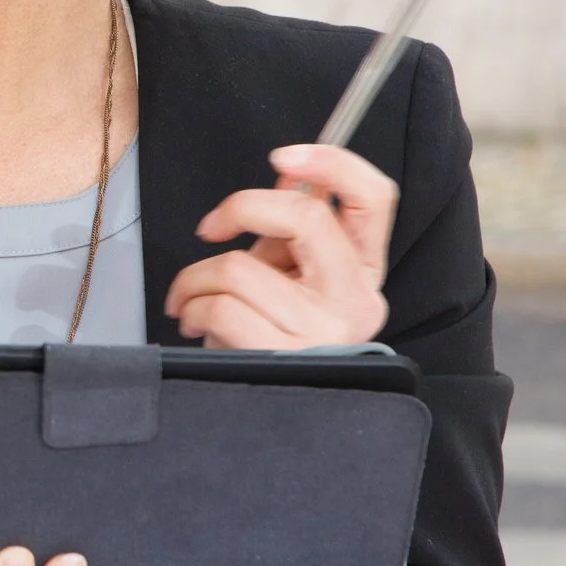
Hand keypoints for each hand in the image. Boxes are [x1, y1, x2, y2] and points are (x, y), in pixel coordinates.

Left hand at [162, 143, 393, 348]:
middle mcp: (355, 300)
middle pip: (306, 217)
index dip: (332, 162)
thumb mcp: (289, 272)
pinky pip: (220, 306)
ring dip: (195, 278)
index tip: (283, 154)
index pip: (374, 198)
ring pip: (239, 267)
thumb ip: (291, 224)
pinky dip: (192, 307)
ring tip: (192, 297)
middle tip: (210, 228)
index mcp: (364, 270)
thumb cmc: (273, 333)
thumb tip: (291, 167)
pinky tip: (195, 322)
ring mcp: (324, 332)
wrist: (273, 410)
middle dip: (241, 207)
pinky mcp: (284, 358)